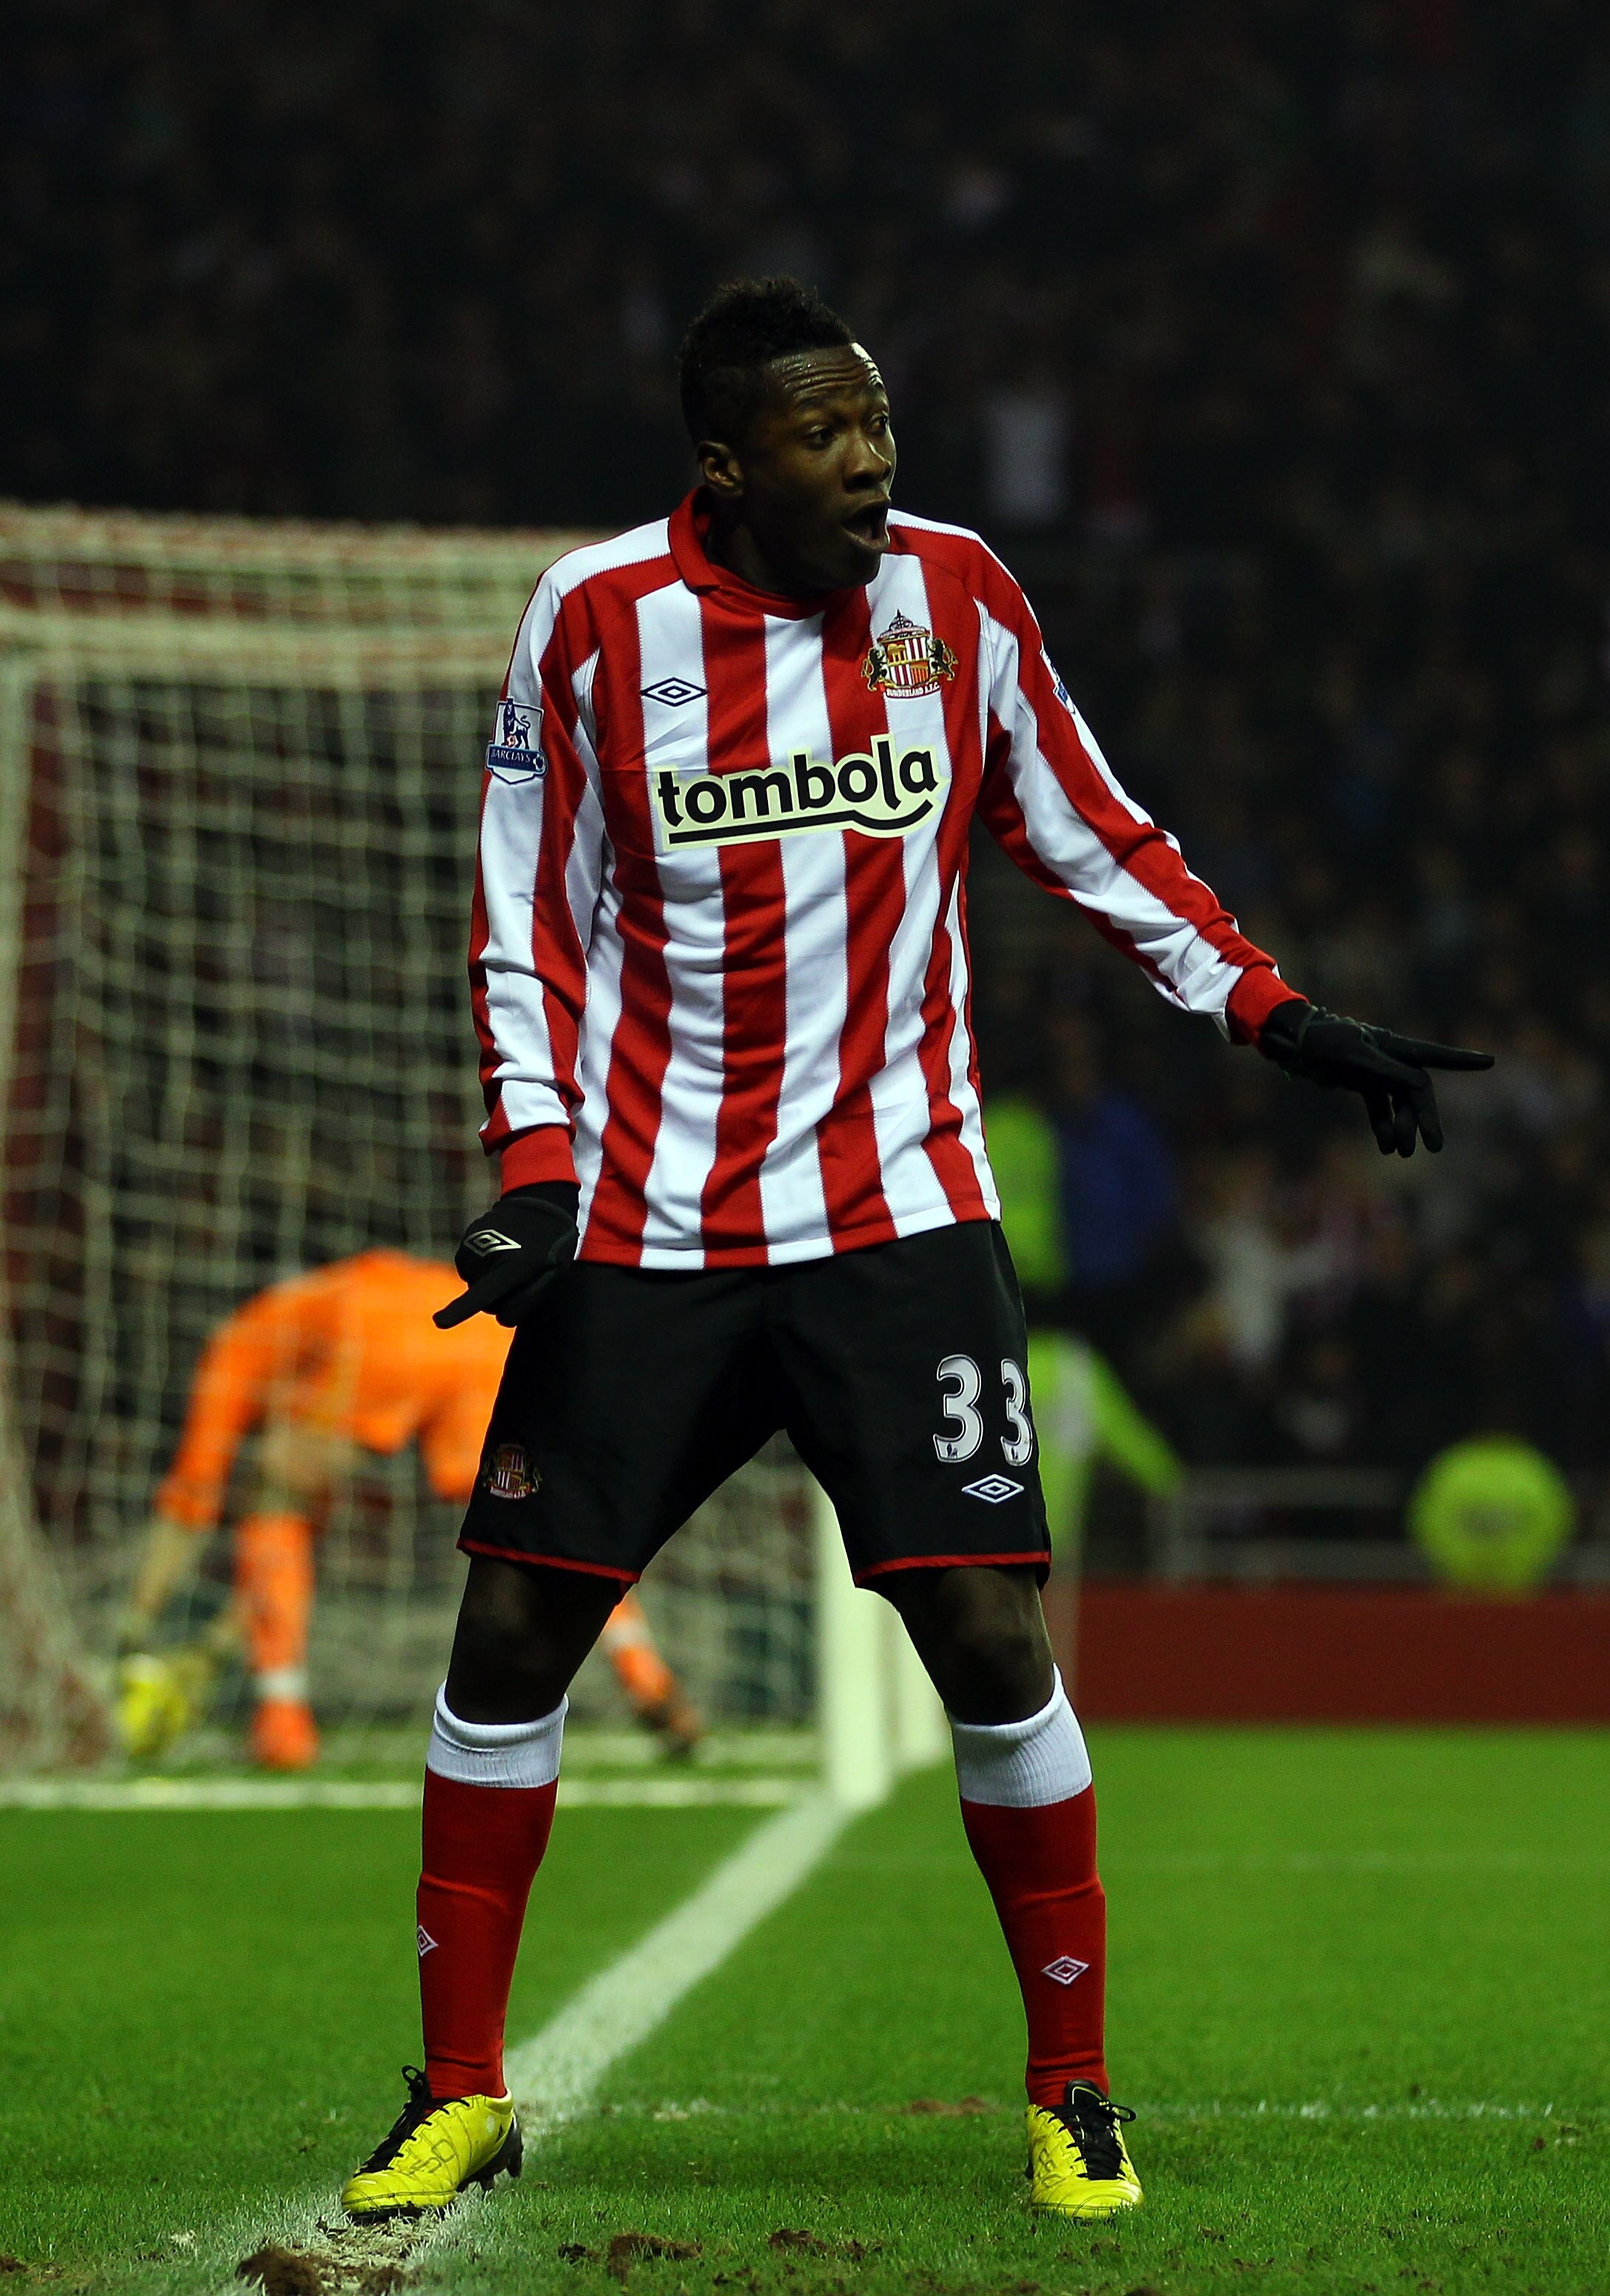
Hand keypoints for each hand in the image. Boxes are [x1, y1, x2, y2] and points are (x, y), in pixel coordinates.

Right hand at [434, 1186, 578, 1327]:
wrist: (541, 1207)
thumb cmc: (552, 1249)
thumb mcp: (555, 1274)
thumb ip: (530, 1299)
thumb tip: (499, 1316)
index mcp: (513, 1266)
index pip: (484, 1294)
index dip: (460, 1310)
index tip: (438, 1322)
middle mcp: (488, 1255)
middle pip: (486, 1304)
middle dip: (502, 1300)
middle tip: (522, 1277)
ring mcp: (473, 1245)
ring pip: (476, 1287)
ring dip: (490, 1282)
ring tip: (512, 1260)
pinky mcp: (466, 1240)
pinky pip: (469, 1272)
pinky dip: (482, 1269)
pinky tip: (499, 1253)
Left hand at [1260, 999, 1493, 1156]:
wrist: (1292, 1043)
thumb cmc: (1323, 1043)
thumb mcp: (1354, 1057)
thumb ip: (1387, 1072)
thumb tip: (1422, 1086)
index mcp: (1392, 1046)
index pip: (1433, 1056)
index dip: (1461, 1060)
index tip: (1489, 1062)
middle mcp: (1389, 1058)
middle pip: (1417, 1091)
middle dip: (1426, 1118)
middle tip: (1434, 1146)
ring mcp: (1375, 1071)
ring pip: (1399, 1103)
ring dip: (1402, 1127)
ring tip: (1400, 1152)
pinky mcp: (1360, 1082)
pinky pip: (1379, 1107)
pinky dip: (1383, 1126)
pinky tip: (1385, 1147)